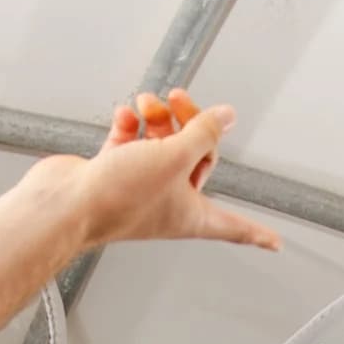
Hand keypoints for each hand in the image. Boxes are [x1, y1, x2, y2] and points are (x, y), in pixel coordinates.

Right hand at [69, 90, 278, 254]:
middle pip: (195, 159)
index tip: (275, 244)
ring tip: (147, 102)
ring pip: (161, 145)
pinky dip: (130, 125)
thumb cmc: (119, 197)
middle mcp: (168, 203)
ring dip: (157, 118)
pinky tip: (126, 115)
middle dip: (189, 124)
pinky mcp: (114, 173)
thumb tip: (225, 116)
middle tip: (178, 99)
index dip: (257, 233)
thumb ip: (203, 132)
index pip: (235, 226)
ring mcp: (140, 188)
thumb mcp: (174, 157)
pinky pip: (131, 142)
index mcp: (192, 214)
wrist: (68, 203)